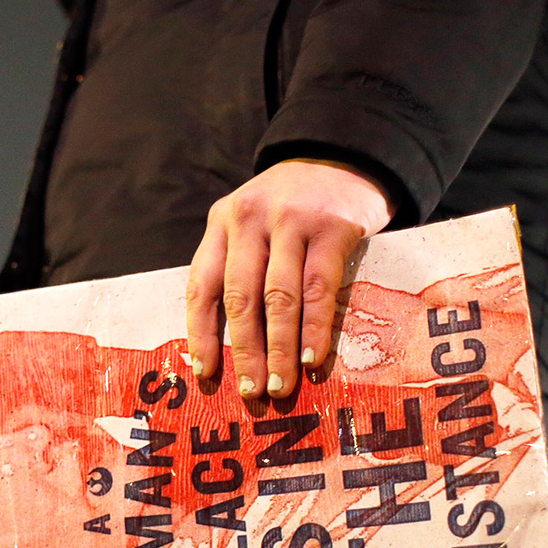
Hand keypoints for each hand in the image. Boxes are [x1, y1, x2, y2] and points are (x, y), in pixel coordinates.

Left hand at [186, 160, 394, 398]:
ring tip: (281, 386)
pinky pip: (320, 288)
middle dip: (244, 350)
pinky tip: (313, 358)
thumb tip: (236, 344)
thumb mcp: (254, 222)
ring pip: (279, 297)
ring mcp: (292, 220)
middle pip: (240, 296)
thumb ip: (240, 264)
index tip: (205, 374)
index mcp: (223, 222)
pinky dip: (315, 327)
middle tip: (250, 392)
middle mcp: (251, 219)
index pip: (203, 284)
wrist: (346, 155)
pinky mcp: (333, 228)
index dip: (201, 333)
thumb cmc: (295, 206)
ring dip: (280, 348)